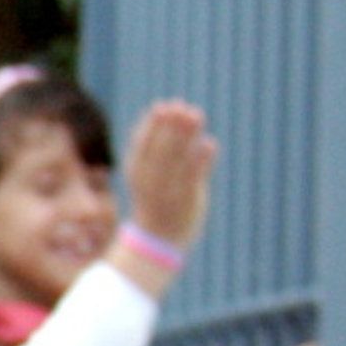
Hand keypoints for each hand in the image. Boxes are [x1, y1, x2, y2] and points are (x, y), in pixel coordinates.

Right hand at [121, 98, 218, 250]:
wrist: (159, 240)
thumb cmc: (155, 199)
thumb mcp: (147, 174)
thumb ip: (159, 147)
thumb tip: (169, 113)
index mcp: (136, 173)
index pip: (141, 145)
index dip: (151, 125)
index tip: (162, 105)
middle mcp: (149, 182)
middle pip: (160, 149)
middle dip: (170, 126)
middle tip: (181, 106)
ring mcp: (168, 192)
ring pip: (176, 161)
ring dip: (186, 137)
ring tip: (196, 115)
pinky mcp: (187, 201)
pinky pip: (194, 178)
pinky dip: (201, 161)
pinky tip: (209, 143)